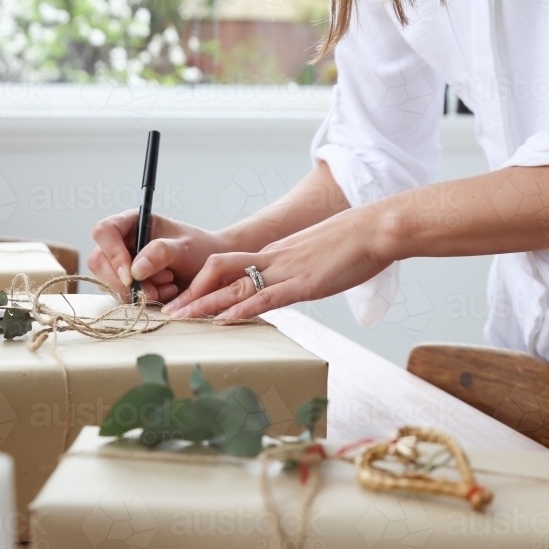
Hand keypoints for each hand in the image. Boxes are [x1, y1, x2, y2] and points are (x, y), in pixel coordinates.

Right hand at [88, 210, 231, 302]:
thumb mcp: (185, 248)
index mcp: (132, 222)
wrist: (212, 271)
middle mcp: (122, 242)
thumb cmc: (200, 250)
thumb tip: (135, 270)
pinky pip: (123, 296)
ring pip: (109, 283)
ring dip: (138, 291)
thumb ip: (161, 253)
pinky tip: (166, 293)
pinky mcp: (127, 284)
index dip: (112, 253)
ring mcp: (122, 264)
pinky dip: (143, 300)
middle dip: (124, 281)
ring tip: (168, 285)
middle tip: (153, 290)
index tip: (131, 275)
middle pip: (99, 261)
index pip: (104, 231)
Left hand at [161, 207, 394, 319]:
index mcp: (277, 253)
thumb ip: (301, 268)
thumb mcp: (319, 256)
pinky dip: (240, 310)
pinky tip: (223, 320)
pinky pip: (264, 297)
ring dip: (205, 304)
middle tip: (171, 311)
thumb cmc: (356, 242)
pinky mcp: (303, 283)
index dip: (205, 282)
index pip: (230, 266)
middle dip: (193, 292)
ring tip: (182, 318)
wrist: (377, 228)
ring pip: (234, 285)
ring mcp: (286, 270)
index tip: (188, 298)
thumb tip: (297, 280)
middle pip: (219, 271)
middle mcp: (273, 259)